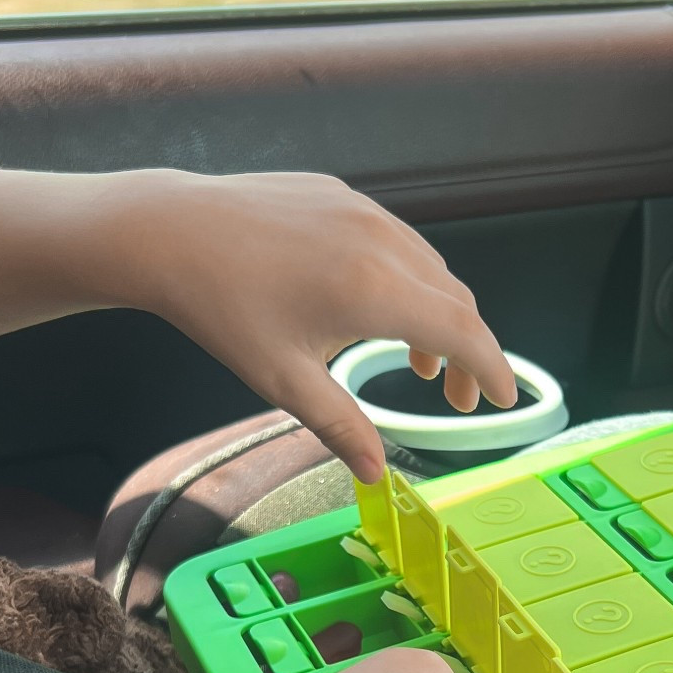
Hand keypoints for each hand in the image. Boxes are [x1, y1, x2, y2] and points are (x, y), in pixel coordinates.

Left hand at [118, 170, 517, 481]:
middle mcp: (380, 242)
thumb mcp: (282, 379)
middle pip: (455, 300)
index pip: (462, 332)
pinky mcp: (340, 196)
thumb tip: (377, 477)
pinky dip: (409, 280)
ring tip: (417, 362)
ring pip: (429, 268)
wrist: (170, 232)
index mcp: (373, 290)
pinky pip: (396, 241)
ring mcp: (362, 211)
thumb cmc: (221, 308)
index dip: (491, 368)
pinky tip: (379, 309)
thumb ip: (339, 426)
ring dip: (438, 316)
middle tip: (457, 398)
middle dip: (468, 351)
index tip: (502, 399)